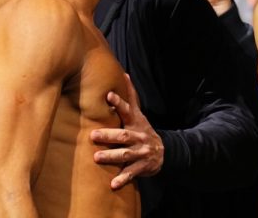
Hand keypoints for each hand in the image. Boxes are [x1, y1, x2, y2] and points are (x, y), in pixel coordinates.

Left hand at [90, 74, 163, 189]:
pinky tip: (112, 184)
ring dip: (111, 156)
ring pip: (126, 154)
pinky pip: (132, 173)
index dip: (119, 103)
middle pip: (123, 135)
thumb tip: (124, 74)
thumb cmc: (143, 130)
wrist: (164, 152)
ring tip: (97, 157)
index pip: (128, 110)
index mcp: (136, 122)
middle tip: (92, 135)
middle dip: (109, 135)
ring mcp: (141, 152)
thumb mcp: (139, 114)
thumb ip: (130, 96)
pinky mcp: (143, 167)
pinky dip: (123, 178)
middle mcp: (139, 136)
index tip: (109, 95)